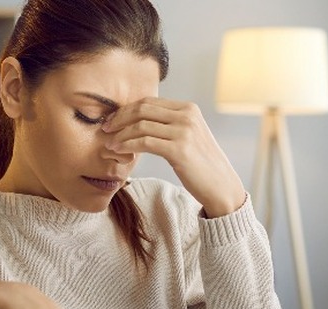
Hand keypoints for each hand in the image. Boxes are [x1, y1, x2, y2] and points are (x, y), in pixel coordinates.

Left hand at [102, 97, 245, 217]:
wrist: (221, 186)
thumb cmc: (202, 165)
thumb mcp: (189, 137)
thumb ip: (170, 125)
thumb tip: (140, 121)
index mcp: (189, 109)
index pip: (150, 102)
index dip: (127, 109)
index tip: (112, 120)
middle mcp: (187, 116)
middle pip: (142, 109)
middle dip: (119, 118)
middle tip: (105, 128)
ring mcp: (184, 131)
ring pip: (141, 125)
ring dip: (120, 134)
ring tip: (109, 143)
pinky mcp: (179, 149)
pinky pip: (144, 143)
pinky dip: (127, 145)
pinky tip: (118, 151)